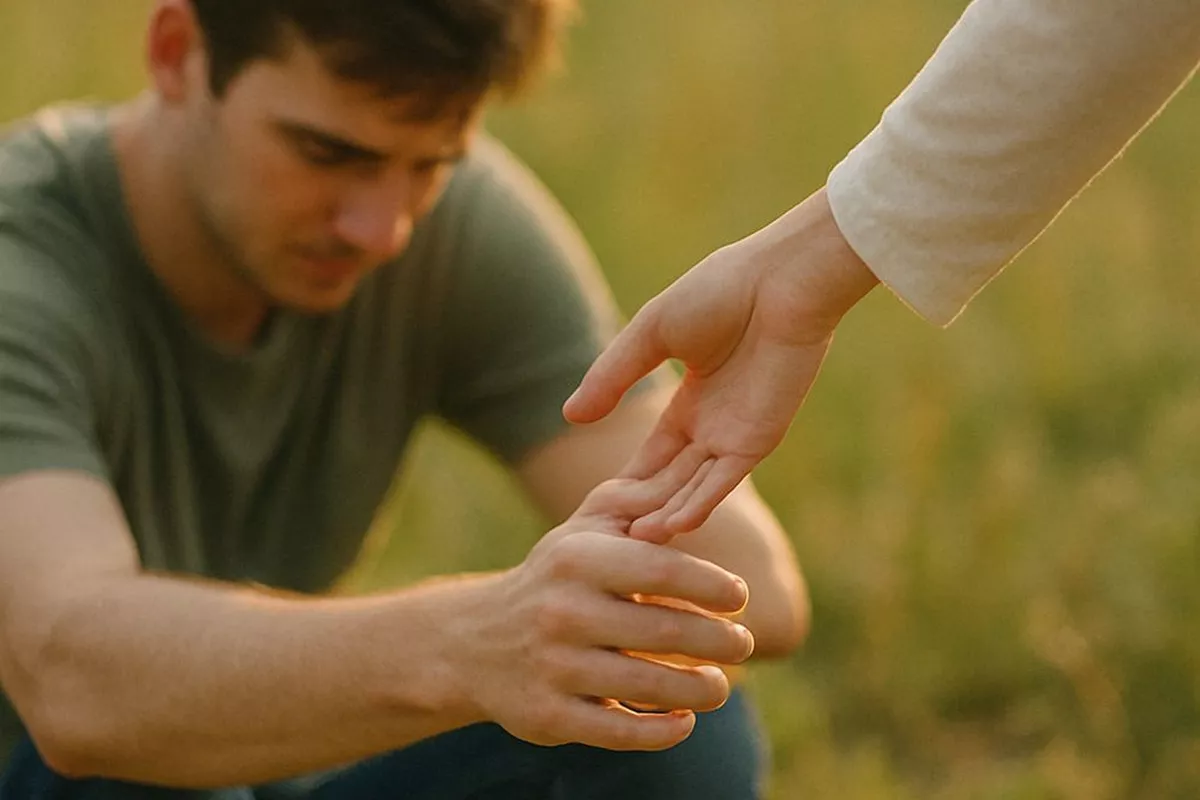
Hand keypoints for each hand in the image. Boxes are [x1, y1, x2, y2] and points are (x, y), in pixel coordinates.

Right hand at [456, 475, 754, 751]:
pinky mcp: (548, 716)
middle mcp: (563, 612)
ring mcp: (554, 667)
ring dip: (701, 690)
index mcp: (577, 559)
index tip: (738, 597)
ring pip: (650, 687)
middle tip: (742, 644)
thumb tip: (695, 472)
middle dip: (718, 642)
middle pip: (664, 632)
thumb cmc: (556, 574)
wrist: (475, 639)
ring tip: (719, 684)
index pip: (660, 570)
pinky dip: (662, 732)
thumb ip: (640, 500)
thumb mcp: (585, 527)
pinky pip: (620, 733)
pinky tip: (684, 720)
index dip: (710, 586)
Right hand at [564, 189, 878, 541]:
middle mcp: (714, 423)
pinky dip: (698, 504)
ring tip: (634, 543)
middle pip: (672, 477)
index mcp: (692, 398)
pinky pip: (722, 480)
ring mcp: (736, 434)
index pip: (654, 451)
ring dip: (667, 515)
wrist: (780, 282)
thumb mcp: (650, 333)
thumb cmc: (719, 292)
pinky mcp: (758, 439)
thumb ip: (613, 376)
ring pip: (694, 486)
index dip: (630, 478)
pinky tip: (671, 527)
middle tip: (609, 541)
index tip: (599, 509)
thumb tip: (569, 415)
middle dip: (644, 506)